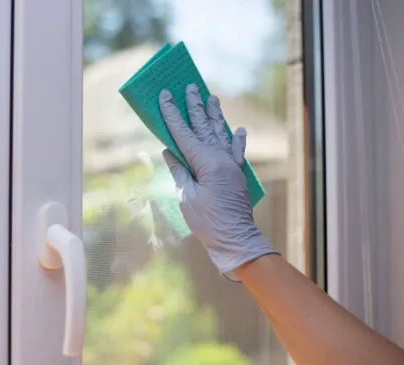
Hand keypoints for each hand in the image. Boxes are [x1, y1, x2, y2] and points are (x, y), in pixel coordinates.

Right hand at [158, 83, 277, 277]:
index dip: (172, 114)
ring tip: (211, 97)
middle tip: (189, 86)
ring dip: (215, 116)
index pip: (184, 133)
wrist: (236, 239)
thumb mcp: (187, 197)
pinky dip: (237, 139)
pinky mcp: (237, 174)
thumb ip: (180, 171)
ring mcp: (232, 165)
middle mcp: (222, 158)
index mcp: (206, 162)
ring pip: (221, 134)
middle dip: (194, 106)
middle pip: (204, 127)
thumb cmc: (208, 222)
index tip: (165, 95)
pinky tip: (238, 129)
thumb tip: (170, 152)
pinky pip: (236, 151)